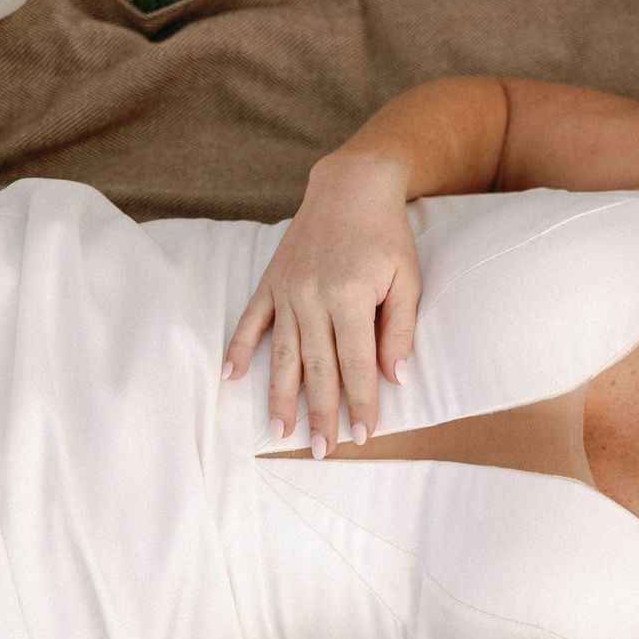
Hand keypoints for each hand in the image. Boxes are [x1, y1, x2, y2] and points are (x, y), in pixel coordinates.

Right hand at [224, 152, 420, 455]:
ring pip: (282, 352)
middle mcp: (313, 295)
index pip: (356, 363)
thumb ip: (400, 329)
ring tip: (277, 432)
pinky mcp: (270, 280)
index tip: (362, 435)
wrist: (350, 187)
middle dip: (320, 412)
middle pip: (317, 367)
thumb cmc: (387, 238)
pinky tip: (231, 377)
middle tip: (322, 451)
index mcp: (351, 296)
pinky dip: (240, 348)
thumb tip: (395, 378)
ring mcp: (286, 289)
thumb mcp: (408, 280)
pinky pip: (251, 320)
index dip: (360, 402)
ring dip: (279, 395)